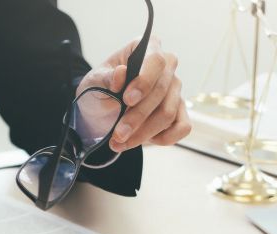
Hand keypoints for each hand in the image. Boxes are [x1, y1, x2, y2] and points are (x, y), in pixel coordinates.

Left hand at [78, 37, 190, 153]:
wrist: (100, 109)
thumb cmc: (99, 88)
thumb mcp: (94, 81)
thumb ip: (107, 77)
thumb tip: (121, 73)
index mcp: (147, 48)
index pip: (155, 61)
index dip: (144, 81)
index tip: (127, 99)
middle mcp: (167, 66)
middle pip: (161, 91)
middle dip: (138, 116)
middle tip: (118, 134)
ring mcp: (175, 89)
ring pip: (168, 113)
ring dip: (144, 132)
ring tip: (121, 142)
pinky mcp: (179, 111)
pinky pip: (182, 127)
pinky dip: (164, 138)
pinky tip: (144, 141)